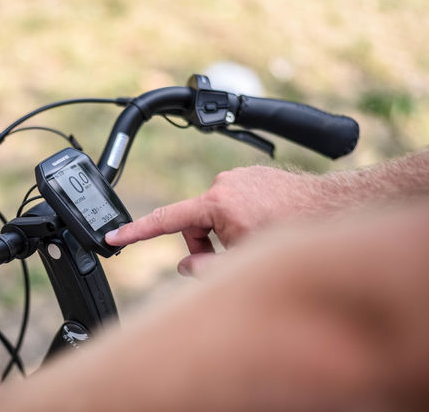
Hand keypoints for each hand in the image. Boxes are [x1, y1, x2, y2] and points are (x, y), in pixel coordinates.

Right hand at [106, 166, 315, 273]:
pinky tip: (261, 225)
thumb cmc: (294, 232)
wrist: (332, 207)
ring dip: (221, 232)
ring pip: (213, 214)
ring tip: (251, 241)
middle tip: (224, 259)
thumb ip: (205, 269)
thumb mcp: (243, 261)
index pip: (165, 220)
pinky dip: (236, 218)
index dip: (136, 231)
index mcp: (216, 204)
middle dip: (203, 244)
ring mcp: (237, 177)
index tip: (114, 236)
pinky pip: (230, 202)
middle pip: (193, 223)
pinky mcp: (250, 176)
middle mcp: (222, 184)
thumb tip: (185, 264)